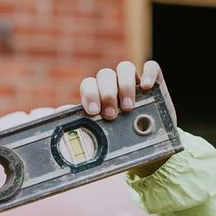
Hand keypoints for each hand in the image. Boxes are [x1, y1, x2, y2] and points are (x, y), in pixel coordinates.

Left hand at [79, 59, 177, 175]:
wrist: (150, 148)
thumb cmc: (120, 139)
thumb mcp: (101, 134)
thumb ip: (82, 122)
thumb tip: (60, 112)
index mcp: (98, 95)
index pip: (89, 84)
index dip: (90, 94)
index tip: (94, 111)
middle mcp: (115, 85)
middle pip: (105, 75)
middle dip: (107, 94)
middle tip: (111, 115)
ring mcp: (135, 82)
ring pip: (125, 68)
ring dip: (125, 85)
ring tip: (128, 107)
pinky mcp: (155, 82)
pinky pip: (152, 67)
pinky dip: (149, 73)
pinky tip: (147, 87)